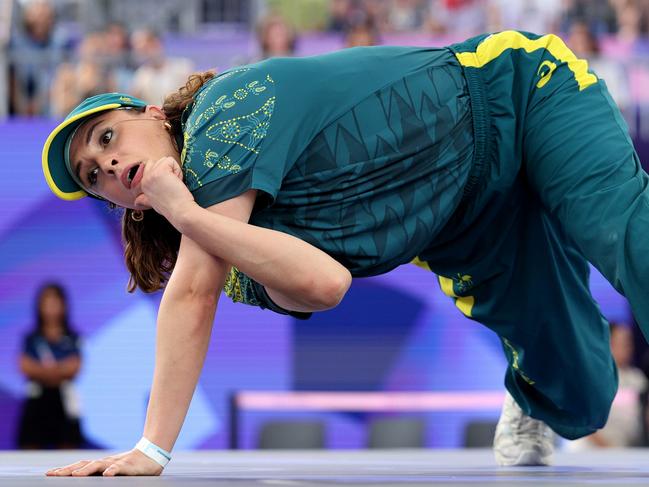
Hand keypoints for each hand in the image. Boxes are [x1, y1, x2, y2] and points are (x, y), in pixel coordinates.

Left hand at [45, 449, 162, 476]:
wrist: (151, 454)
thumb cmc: (131, 466)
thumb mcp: (113, 471)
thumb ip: (100, 474)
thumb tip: (82, 479)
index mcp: (100, 465)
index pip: (79, 466)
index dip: (64, 470)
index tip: (49, 474)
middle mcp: (105, 462)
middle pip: (84, 465)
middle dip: (68, 470)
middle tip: (52, 475)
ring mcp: (116, 463)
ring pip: (99, 465)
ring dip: (87, 470)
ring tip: (76, 475)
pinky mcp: (128, 466)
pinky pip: (120, 468)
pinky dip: (113, 470)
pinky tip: (108, 475)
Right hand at [134, 156, 194, 224]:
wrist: (180, 212)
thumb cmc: (171, 208)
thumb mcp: (153, 203)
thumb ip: (144, 199)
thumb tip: (136, 202)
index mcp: (143, 185)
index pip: (151, 167)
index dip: (163, 175)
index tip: (167, 189)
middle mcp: (145, 179)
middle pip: (157, 162)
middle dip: (168, 170)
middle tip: (171, 185)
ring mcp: (151, 174)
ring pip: (165, 160)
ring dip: (173, 170)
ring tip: (174, 184)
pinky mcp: (161, 171)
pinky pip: (171, 161)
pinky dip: (177, 170)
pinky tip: (177, 181)